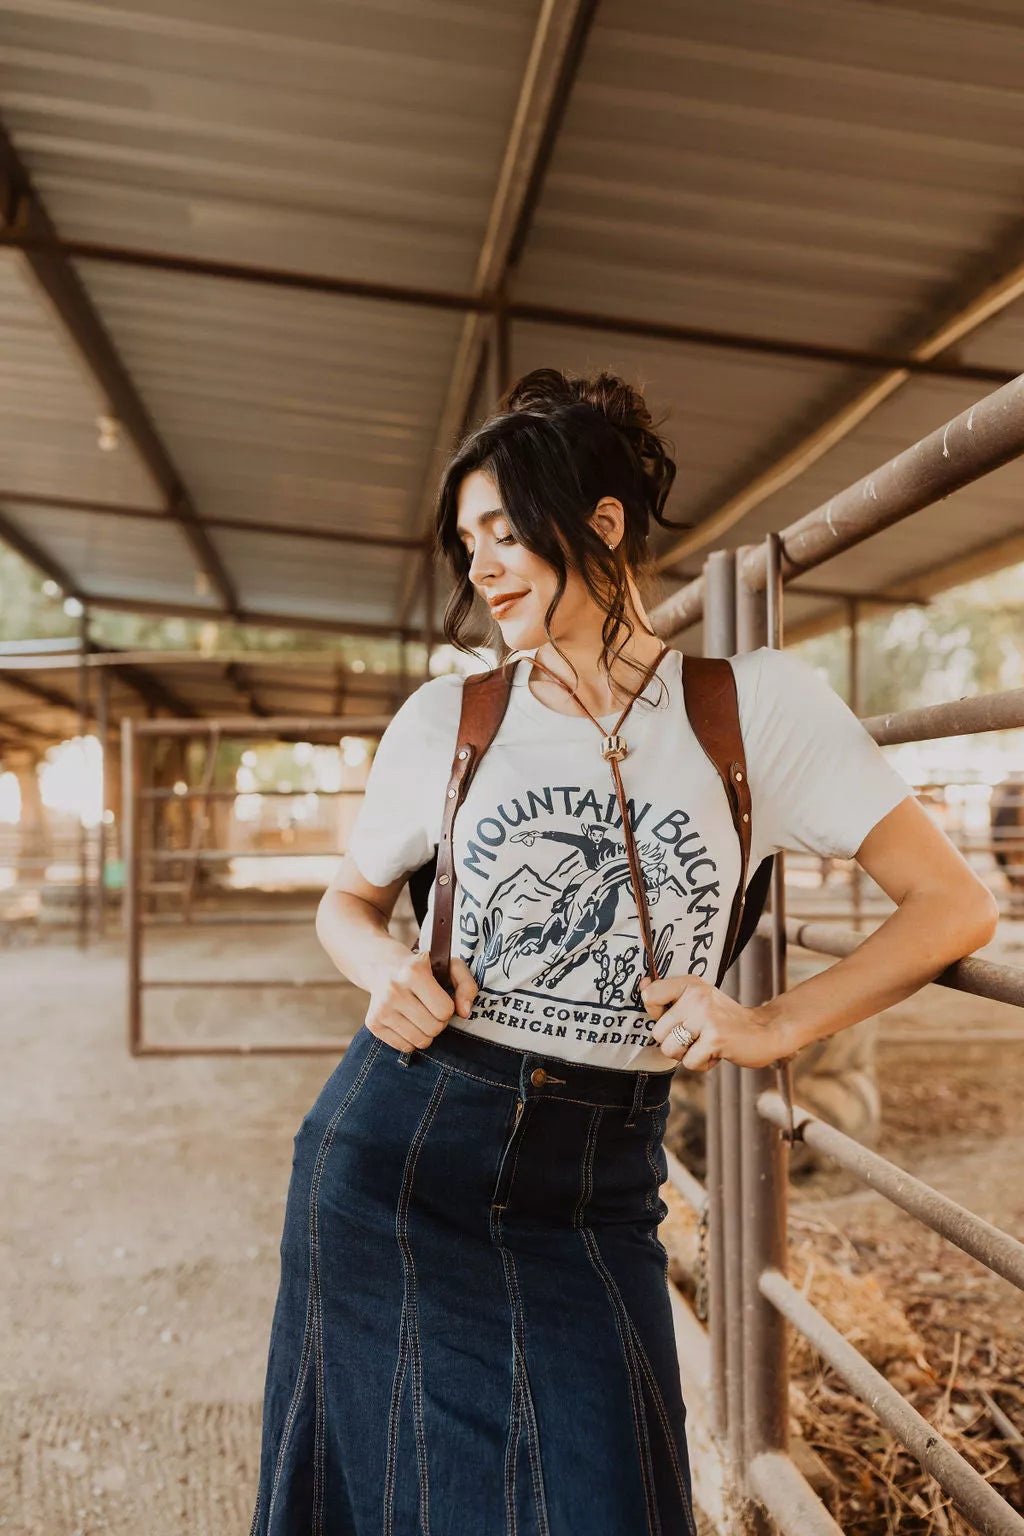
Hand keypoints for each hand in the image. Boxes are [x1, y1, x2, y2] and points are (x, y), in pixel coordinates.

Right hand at [366, 951, 477, 1052]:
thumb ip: (466, 985)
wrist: (383, 967)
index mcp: (414, 972)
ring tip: (420, 1015)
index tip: (440, 998)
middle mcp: (394, 990)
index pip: (445, 1010)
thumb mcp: (449, 966)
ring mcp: (381, 1008)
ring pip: (420, 1041)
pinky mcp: (373, 1024)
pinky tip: (407, 1022)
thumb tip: (464, 1012)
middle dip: (439, 1022)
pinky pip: (404, 1047)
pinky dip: (411, 1039)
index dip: (448, 1008)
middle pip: (434, 1028)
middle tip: (430, 1009)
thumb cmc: (423, 969)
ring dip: (426, 1032)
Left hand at [639, 972, 786, 1071]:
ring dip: (686, 1054)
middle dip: (674, 1042)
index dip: (657, 1015)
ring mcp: (706, 1017)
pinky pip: (689, 1062)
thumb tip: (642, 986)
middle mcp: (697, 996)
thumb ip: (668, 996)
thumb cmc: (724, 1019)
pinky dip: (702, 1064)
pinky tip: (716, 1052)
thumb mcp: (698, 999)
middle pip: (658, 1032)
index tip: (676, 1017)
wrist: (765, 1031)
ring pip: (670, 1049)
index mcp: (690, 983)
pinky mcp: (716, 1038)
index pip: (650, 995)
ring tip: (705, 1044)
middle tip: (697, 1036)